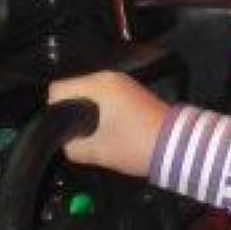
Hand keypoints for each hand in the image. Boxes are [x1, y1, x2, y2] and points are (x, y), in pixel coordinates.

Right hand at [44, 70, 167, 177]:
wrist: (178, 147)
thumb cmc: (137, 145)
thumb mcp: (97, 151)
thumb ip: (71, 146)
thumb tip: (66, 143)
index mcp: (99, 84)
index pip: (57, 89)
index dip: (53, 111)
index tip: (59, 130)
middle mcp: (110, 77)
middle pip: (73, 90)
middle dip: (69, 112)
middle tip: (72, 135)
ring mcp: (123, 84)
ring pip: (88, 94)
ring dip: (85, 112)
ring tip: (88, 134)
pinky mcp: (131, 93)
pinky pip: (103, 98)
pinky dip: (99, 111)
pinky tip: (103, 130)